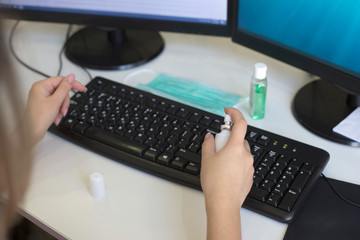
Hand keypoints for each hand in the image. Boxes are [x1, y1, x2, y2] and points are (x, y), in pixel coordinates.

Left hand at [26, 74, 86, 142]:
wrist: (32, 132)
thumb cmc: (39, 118)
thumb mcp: (56, 101)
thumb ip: (65, 88)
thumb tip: (71, 77)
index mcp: (41, 86)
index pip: (61, 80)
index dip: (73, 84)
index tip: (82, 89)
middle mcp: (40, 90)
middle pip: (62, 90)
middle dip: (65, 102)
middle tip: (63, 110)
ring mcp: (42, 97)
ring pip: (60, 98)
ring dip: (62, 108)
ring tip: (59, 115)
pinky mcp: (44, 104)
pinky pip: (56, 103)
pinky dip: (58, 111)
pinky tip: (56, 118)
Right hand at [201, 107, 253, 239]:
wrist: (224, 203)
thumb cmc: (215, 182)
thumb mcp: (207, 159)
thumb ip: (208, 143)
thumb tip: (210, 137)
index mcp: (235, 147)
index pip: (240, 124)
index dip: (235, 114)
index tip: (228, 112)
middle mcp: (246, 155)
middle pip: (240, 139)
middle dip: (229, 139)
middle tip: (217, 146)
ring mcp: (249, 166)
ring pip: (242, 152)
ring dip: (232, 152)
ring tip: (219, 163)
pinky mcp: (250, 176)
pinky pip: (243, 163)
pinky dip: (236, 163)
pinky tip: (225, 172)